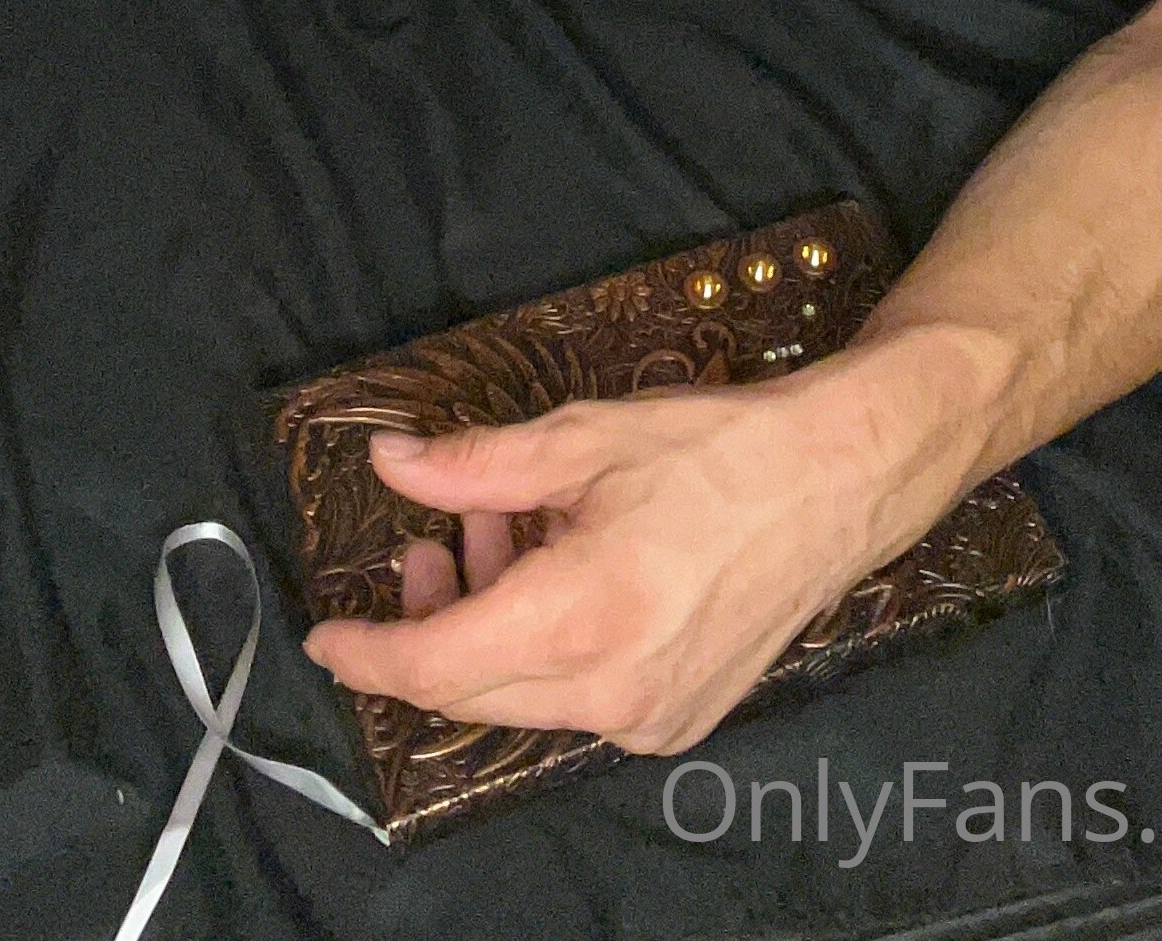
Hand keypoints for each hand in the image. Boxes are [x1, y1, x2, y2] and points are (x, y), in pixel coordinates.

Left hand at [304, 372, 937, 755]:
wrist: (837, 481)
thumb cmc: (717, 449)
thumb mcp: (584, 438)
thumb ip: (475, 465)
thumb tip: (391, 462)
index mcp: (579, 618)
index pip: (435, 669)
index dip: (367, 653)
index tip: (324, 634)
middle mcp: (609, 692)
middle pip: (471, 691)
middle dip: (430, 625)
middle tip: (435, 544)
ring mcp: (647, 721)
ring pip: (523, 696)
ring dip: (491, 628)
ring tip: (510, 536)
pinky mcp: (676, 724)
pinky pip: (576, 701)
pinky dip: (547, 648)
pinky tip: (568, 573)